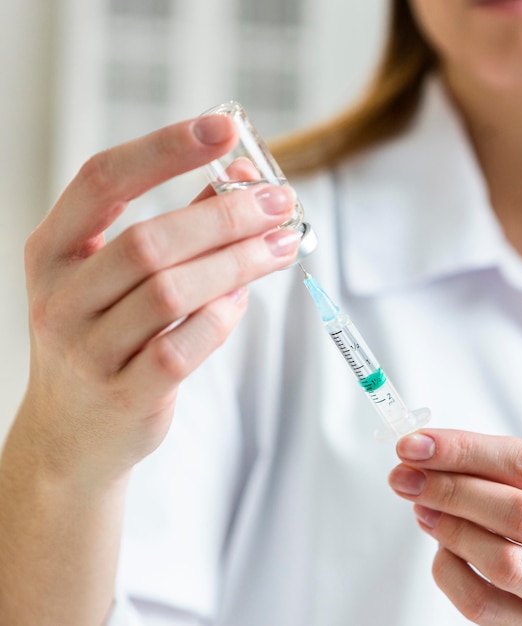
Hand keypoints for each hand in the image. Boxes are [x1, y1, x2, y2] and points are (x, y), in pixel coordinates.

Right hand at [15, 114, 298, 484]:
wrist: (72, 435)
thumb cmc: (104, 341)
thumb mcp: (119, 279)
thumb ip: (178, 226)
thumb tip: (237, 176)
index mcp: (53, 252)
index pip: (104, 180)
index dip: (165, 149)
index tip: (224, 128)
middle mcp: (61, 298)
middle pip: (150, 241)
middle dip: (225, 217)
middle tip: (278, 203)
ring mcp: (88, 351)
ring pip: (172, 292)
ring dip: (238, 262)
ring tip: (281, 244)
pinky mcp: (125, 394)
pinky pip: (185, 345)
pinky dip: (224, 315)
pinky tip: (244, 296)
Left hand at [388, 429, 521, 624]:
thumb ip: (510, 470)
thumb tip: (427, 458)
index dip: (464, 449)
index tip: (416, 443)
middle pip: (515, 511)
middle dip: (448, 487)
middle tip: (405, 475)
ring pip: (500, 561)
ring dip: (447, 527)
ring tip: (422, 506)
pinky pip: (484, 606)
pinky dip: (450, 570)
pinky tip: (443, 549)